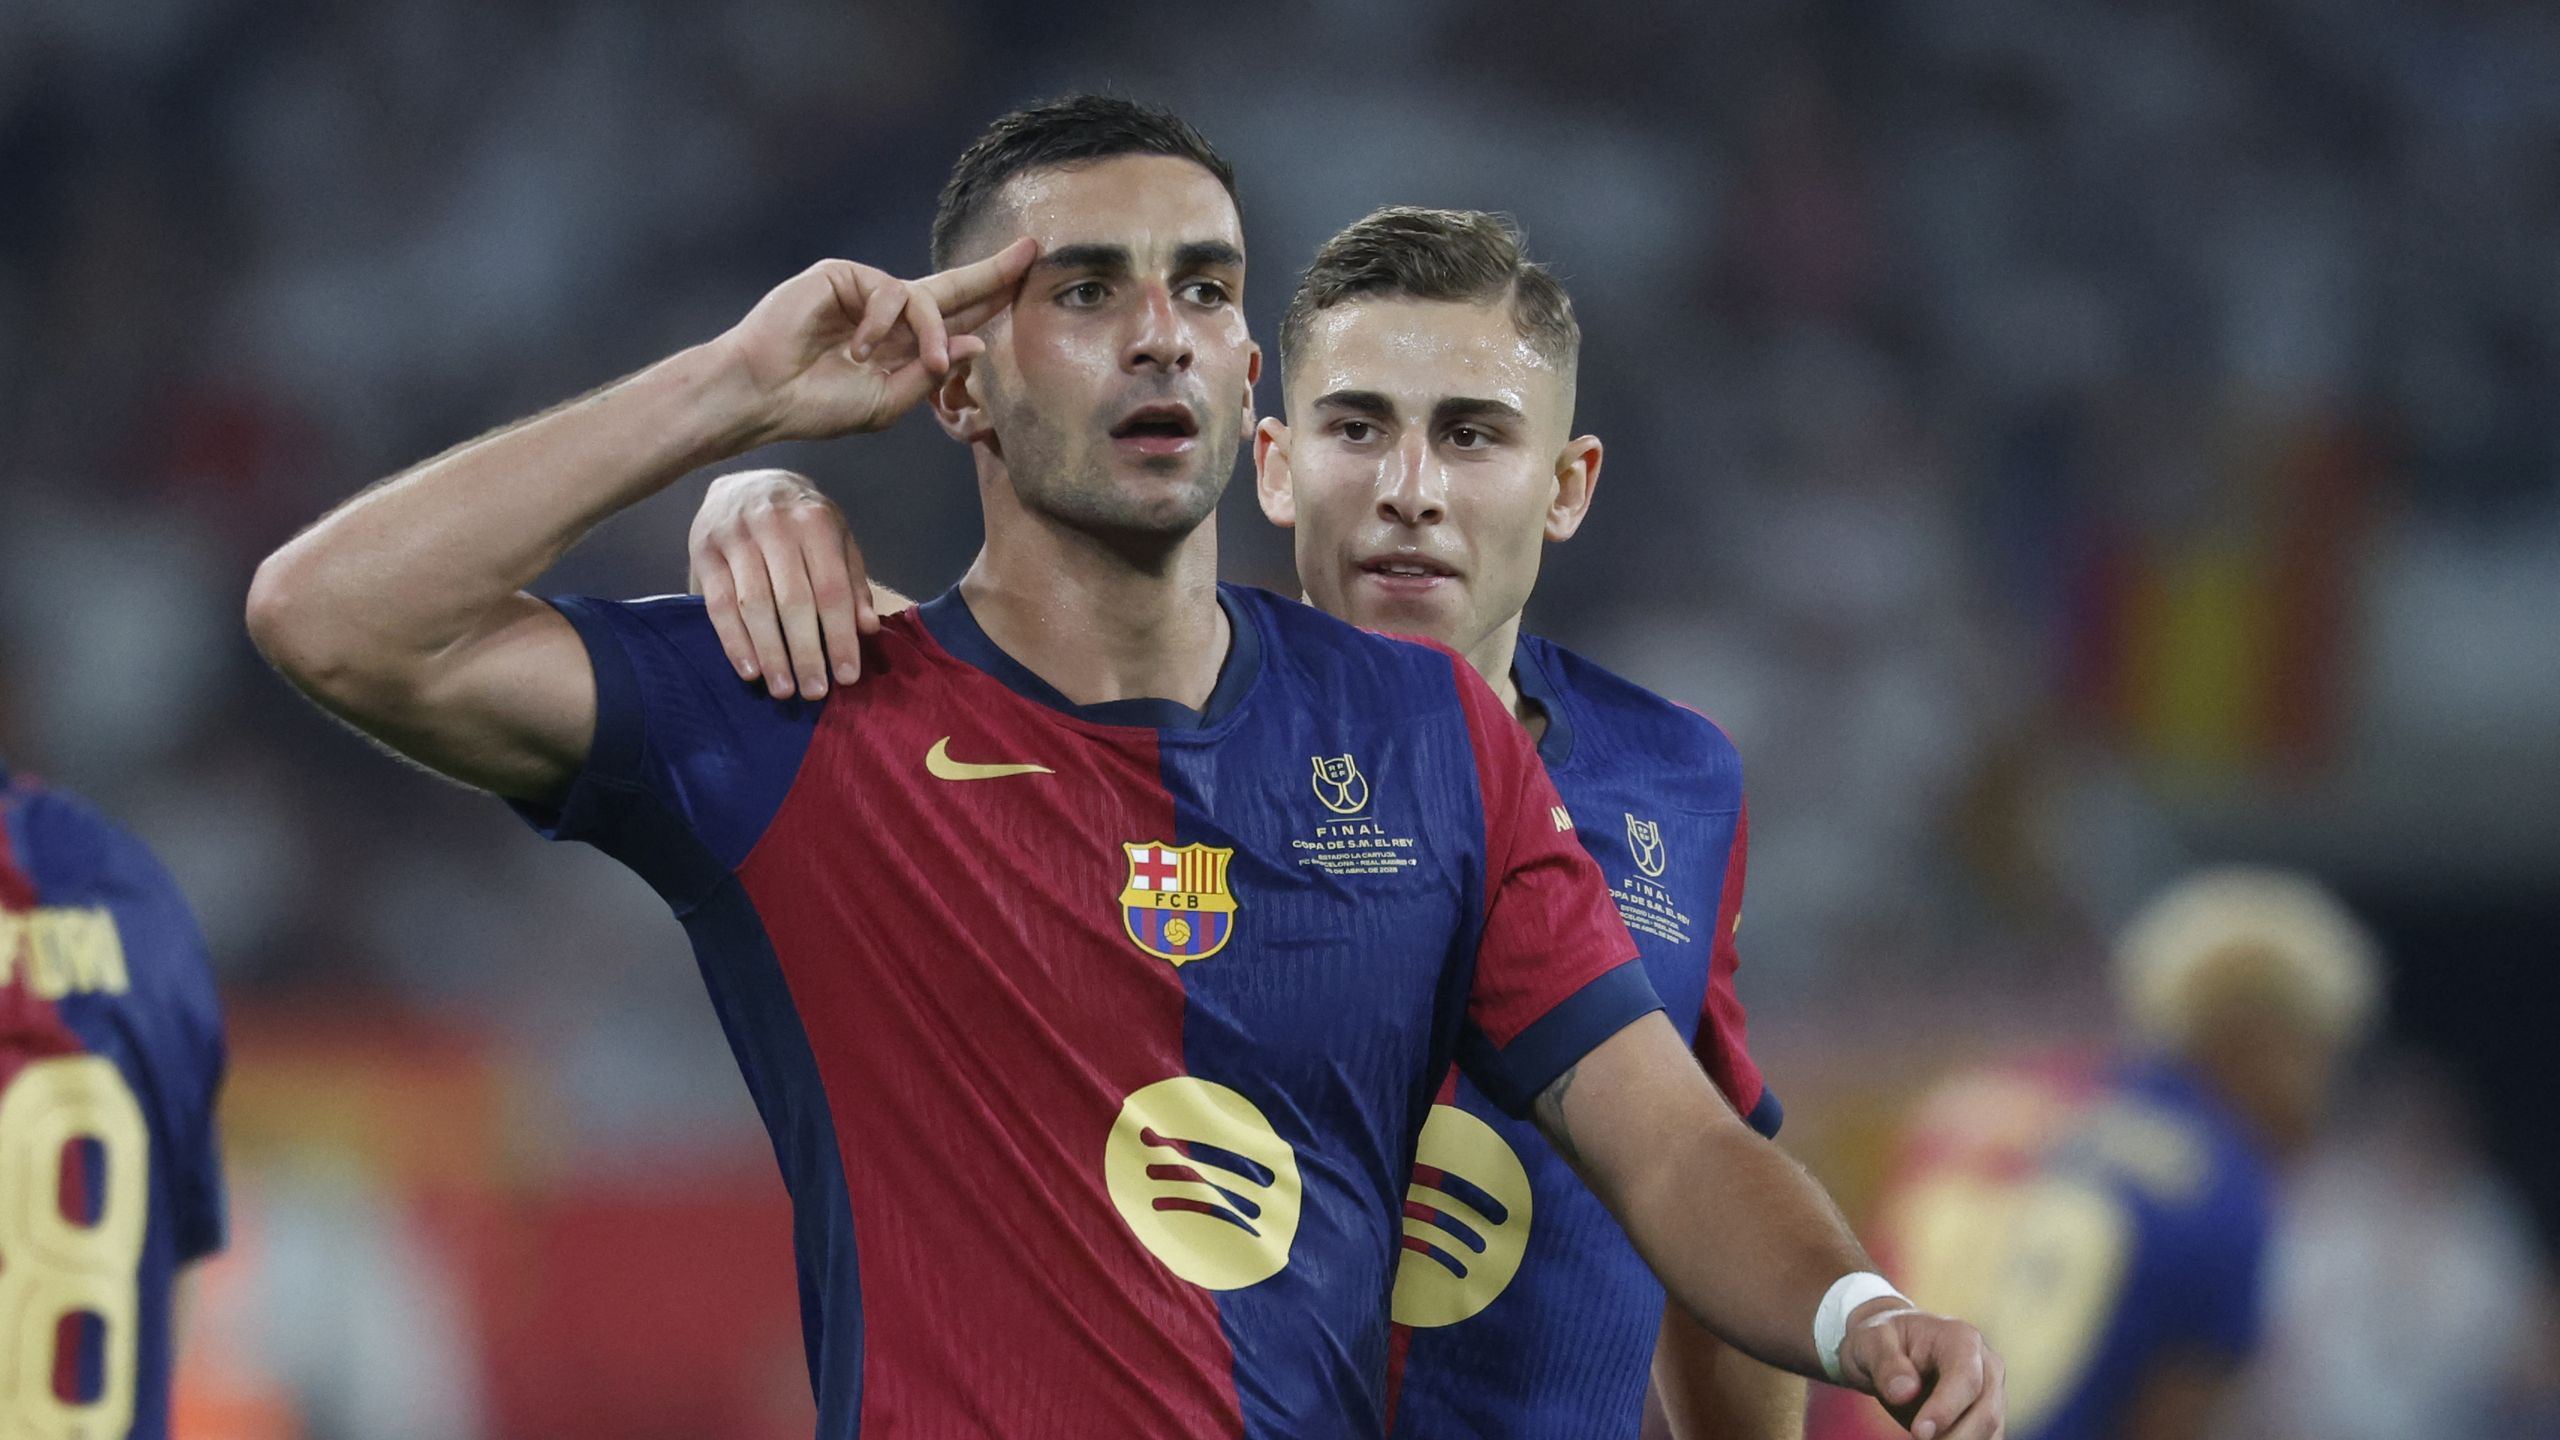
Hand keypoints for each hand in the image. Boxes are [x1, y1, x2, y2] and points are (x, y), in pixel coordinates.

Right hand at [689, 469, 872, 697]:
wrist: (746, 483)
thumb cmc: (801, 520)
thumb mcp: (837, 538)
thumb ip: (852, 580)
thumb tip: (866, 629)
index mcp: (814, 521)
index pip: (831, 588)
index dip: (839, 636)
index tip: (847, 676)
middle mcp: (774, 526)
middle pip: (793, 601)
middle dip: (806, 652)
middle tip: (815, 691)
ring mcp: (735, 537)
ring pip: (754, 606)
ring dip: (770, 653)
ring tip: (783, 689)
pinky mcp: (704, 552)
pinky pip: (718, 605)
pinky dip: (734, 641)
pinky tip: (750, 670)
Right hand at [716, 238, 1036, 444]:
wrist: (765, 395)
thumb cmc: (817, 405)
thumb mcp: (887, 402)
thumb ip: (930, 373)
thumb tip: (977, 343)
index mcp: (901, 343)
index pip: (956, 318)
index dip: (991, 301)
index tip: (1026, 281)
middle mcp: (888, 312)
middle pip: (952, 287)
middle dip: (992, 272)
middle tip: (1032, 252)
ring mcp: (865, 291)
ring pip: (925, 298)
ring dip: (931, 333)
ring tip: (920, 363)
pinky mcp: (843, 275)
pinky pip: (889, 291)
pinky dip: (883, 323)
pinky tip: (858, 349)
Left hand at [1834, 1302, 2004, 1439]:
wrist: (1890, 1349)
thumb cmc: (1882, 1341)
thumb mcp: (1871, 1341)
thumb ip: (1886, 1363)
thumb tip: (1905, 1392)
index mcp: (1961, 1338)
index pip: (1966, 1378)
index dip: (1946, 1409)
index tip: (1919, 1432)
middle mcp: (1986, 1364)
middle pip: (1985, 1412)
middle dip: (1953, 1437)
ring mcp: (1992, 1391)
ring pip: (1989, 1431)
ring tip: (1917, 1438)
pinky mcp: (1988, 1414)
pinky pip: (1987, 1439)